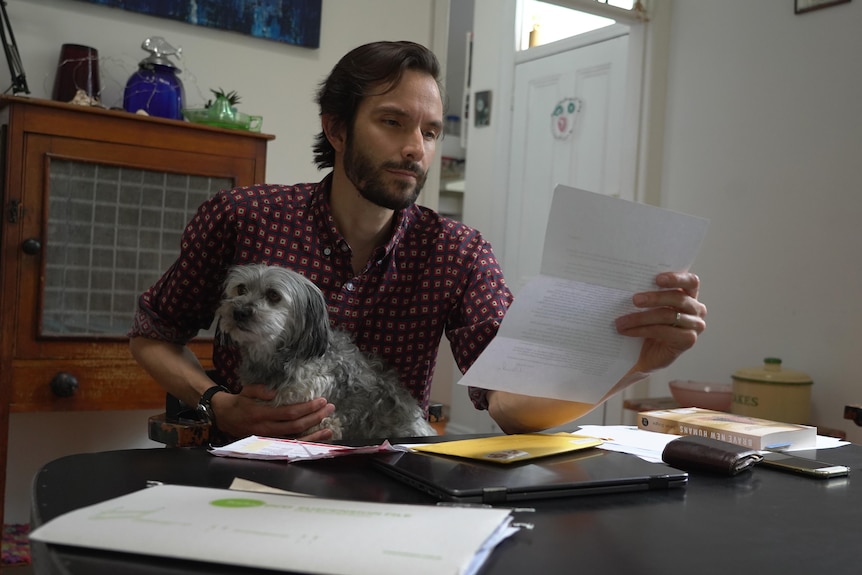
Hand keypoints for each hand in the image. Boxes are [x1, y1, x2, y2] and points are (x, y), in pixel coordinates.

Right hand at [212, 384, 335, 441]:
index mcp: (261, 415)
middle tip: (330, 408)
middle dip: (315, 418)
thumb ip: (259, 390)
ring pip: (295, 440)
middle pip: (296, 426)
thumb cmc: (238, 402)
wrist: (223, 418)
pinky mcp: (270, 444)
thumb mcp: (245, 391)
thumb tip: (274, 393)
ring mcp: (269, 439)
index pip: (289, 413)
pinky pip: (290, 445)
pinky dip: (305, 444)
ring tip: (330, 430)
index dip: (307, 408)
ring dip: (314, 435)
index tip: (321, 400)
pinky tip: (317, 440)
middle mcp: (266, 429)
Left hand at [614, 272, 706, 373]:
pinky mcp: (688, 340)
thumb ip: (648, 294)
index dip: (676, 278)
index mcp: (690, 295)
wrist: (649, 355)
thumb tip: (629, 284)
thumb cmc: (650, 326)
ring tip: (622, 321)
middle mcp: (697, 309)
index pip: (691, 281)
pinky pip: (663, 331)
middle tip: (634, 300)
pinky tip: (627, 331)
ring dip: (641, 317)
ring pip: (667, 316)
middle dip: (654, 298)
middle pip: (678, 298)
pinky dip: (642, 330)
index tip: (657, 278)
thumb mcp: (649, 307)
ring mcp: (695, 325)